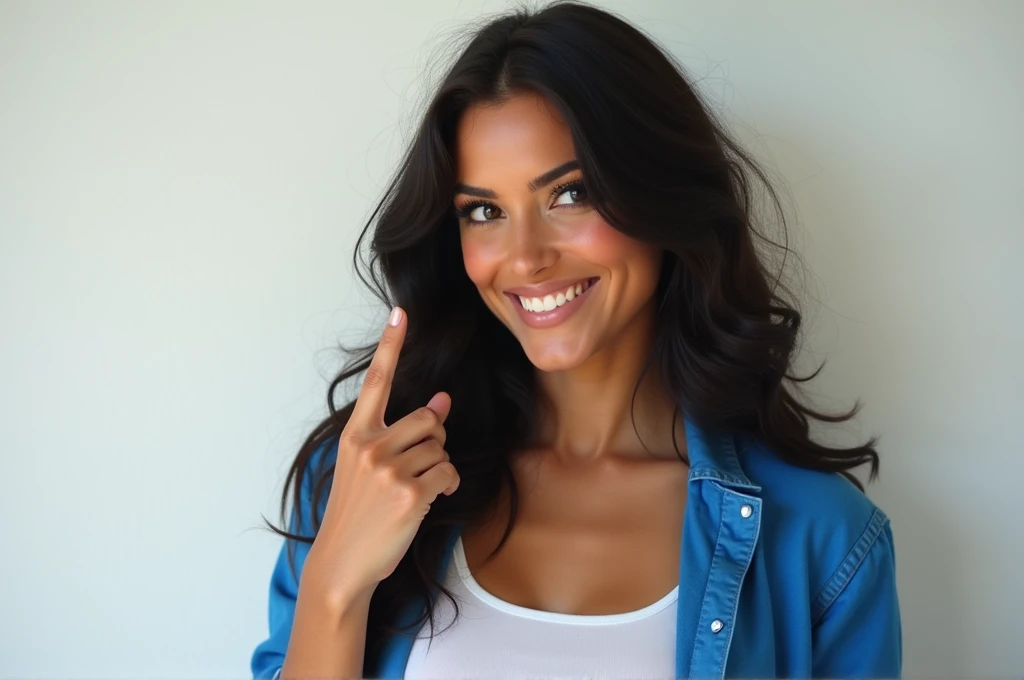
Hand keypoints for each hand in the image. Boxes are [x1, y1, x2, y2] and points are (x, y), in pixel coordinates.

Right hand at [302, 306, 459, 606]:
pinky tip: (430, 501)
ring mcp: (388, 470)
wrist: (342, 562)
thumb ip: (401, 432)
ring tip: (417, 490)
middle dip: (434, 440)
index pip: (376, 382)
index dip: (391, 345)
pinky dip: (447, 485)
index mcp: (355, 435)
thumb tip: (442, 399)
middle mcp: (369, 447)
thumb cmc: (358, 513)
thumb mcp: (370, 467)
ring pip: (441, 447)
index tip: (400, 313)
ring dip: (439, 467)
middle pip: (429, 419)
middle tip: (418, 467)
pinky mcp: (410, 493)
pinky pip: (448, 472)